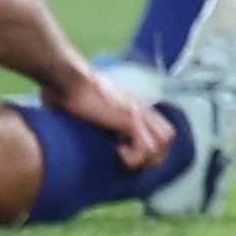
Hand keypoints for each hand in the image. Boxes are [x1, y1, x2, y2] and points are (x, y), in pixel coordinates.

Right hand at [48, 60, 173, 169]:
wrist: (68, 77)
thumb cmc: (67, 90)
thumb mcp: (84, 108)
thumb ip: (89, 118)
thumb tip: (67, 131)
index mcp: (132, 106)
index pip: (160, 130)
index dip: (147, 147)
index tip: (123, 152)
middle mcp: (140, 108)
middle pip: (168, 136)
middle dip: (151, 155)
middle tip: (127, 158)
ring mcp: (138, 111)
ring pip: (164, 141)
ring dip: (144, 157)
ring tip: (122, 155)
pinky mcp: (130, 117)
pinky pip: (147, 147)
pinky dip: (134, 157)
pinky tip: (115, 150)